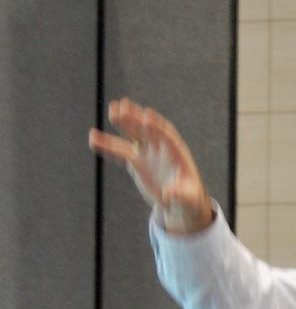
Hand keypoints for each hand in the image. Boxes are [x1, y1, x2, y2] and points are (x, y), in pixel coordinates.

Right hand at [88, 98, 214, 233]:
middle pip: (147, 129)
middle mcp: (160, 148)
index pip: (166, 135)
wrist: (179, 202)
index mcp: (176, 152)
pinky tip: (94, 139)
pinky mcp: (136, 161)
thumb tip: (169, 193)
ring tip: (111, 112)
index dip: (157, 126)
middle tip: (122, 106)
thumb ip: (180, 194)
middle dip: (136, 118)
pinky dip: (107, 146)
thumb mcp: (189, 198)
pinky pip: (120, 152)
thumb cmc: (189, 198)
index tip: (146, 117)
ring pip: (132, 135)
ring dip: (122, 123)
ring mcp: (147, 152)